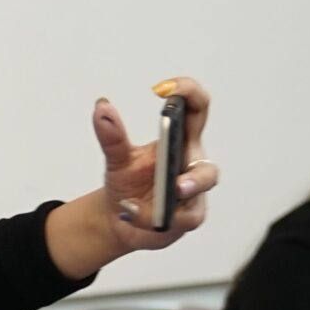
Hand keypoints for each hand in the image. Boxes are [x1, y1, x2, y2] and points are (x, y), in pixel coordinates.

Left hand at [80, 77, 220, 263]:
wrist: (120, 219)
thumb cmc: (128, 184)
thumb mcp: (117, 159)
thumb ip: (112, 136)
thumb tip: (101, 107)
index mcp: (180, 142)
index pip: (196, 110)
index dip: (188, 93)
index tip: (162, 89)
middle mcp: (192, 167)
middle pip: (208, 169)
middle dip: (196, 176)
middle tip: (177, 183)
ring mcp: (193, 196)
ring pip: (196, 202)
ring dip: (176, 197)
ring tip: (152, 198)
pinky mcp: (186, 219)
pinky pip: (177, 220)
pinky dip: (147, 217)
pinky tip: (127, 213)